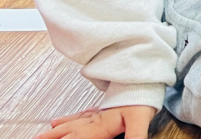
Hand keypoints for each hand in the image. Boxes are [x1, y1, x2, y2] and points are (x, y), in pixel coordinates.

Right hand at [35, 105, 155, 138]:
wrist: (147, 75)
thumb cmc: (144, 97)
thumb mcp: (140, 121)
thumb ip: (134, 137)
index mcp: (102, 125)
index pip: (79, 138)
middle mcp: (98, 118)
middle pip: (72, 131)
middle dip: (55, 137)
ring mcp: (100, 111)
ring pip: (75, 121)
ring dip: (60, 128)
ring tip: (46, 131)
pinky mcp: (105, 105)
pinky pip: (83, 113)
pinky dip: (71, 117)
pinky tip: (63, 118)